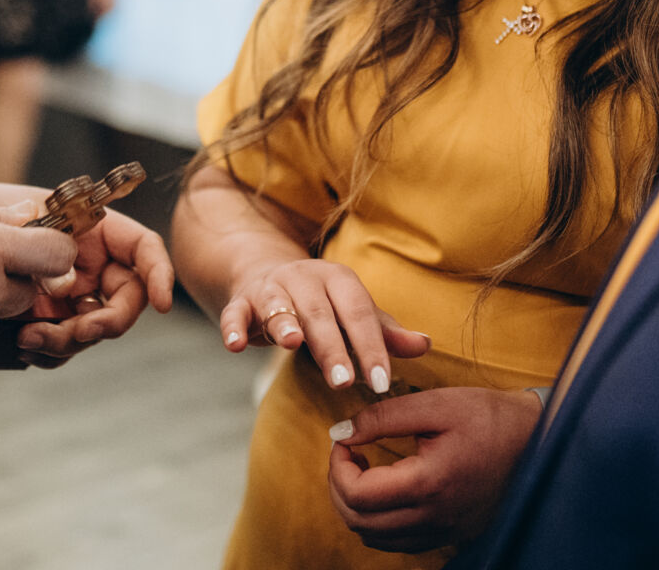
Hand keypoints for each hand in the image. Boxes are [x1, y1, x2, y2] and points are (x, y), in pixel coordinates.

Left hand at [17, 207, 174, 365]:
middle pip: (126, 301)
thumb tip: (64, 279)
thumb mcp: (17, 216)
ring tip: (29, 338)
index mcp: (97, 231)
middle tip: (79, 330)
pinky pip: (65, 346)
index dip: (159, 274)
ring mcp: (76, 296)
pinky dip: (49, 353)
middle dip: (107, 322)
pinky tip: (23, 344)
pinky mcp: (53, 320)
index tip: (162, 304)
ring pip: (94, 330)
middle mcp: (94, 266)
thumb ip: (44, 242)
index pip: (143, 248)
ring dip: (69, 342)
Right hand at [220, 259, 430, 392]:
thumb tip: (425, 345)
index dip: (371, 346)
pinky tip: (235, 346)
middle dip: (331, 347)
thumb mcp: (353, 314)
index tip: (382, 383)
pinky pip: (235, 313)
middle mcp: (304, 277)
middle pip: (319, 312)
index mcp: (337, 279)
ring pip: (277, 305)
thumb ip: (384, 332)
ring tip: (291, 345)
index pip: (358, 312)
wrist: (268, 276)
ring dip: (284, 324)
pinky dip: (233, 327)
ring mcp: (270, 288)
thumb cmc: (322, 303)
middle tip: (342, 382)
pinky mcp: (241, 301)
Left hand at [326, 387, 540, 552]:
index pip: (357, 494)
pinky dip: (379, 521)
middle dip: (339, 487)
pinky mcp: (450, 535)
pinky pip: (398, 542)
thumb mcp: (435, 404)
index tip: (345, 440)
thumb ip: (382, 417)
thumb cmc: (488, 417)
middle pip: (359, 523)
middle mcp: (435, 517)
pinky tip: (386, 489)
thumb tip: (341, 432)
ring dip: (357, 507)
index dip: (337, 466)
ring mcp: (444, 531)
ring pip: (375, 538)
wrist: (536, 440)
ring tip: (364, 470)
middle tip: (348, 455)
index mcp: (429, 483)